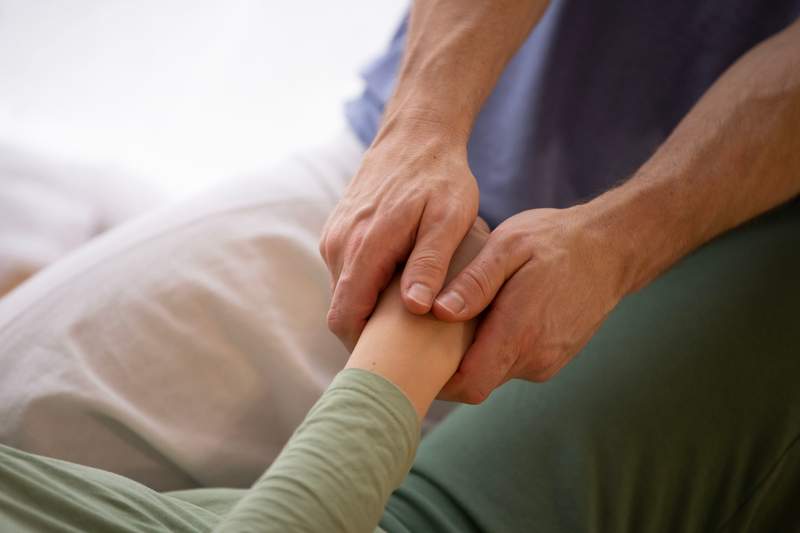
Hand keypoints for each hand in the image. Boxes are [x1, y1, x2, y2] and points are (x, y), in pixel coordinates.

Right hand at [320, 125, 478, 348]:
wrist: (416, 135)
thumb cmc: (440, 178)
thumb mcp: (449, 219)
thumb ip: (430, 263)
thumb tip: (414, 308)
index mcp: (364, 247)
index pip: (345, 318)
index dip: (364, 350)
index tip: (392, 371)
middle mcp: (338, 244)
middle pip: (342, 312)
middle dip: (369, 337)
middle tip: (407, 355)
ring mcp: (334, 237)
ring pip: (344, 294)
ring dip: (369, 312)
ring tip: (408, 325)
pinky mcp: (339, 231)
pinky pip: (347, 274)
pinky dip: (367, 290)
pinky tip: (399, 292)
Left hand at [432, 206, 627, 402]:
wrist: (611, 249)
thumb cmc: (554, 241)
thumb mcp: (509, 247)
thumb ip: (475, 282)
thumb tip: (439, 312)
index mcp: (520, 332)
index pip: (467, 384)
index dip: (434, 380)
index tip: (408, 359)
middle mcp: (535, 357)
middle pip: (476, 382)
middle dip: (446, 366)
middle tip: (418, 336)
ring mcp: (547, 361)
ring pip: (493, 373)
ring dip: (470, 356)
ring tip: (449, 322)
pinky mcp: (553, 358)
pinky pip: (512, 363)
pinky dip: (492, 349)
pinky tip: (483, 320)